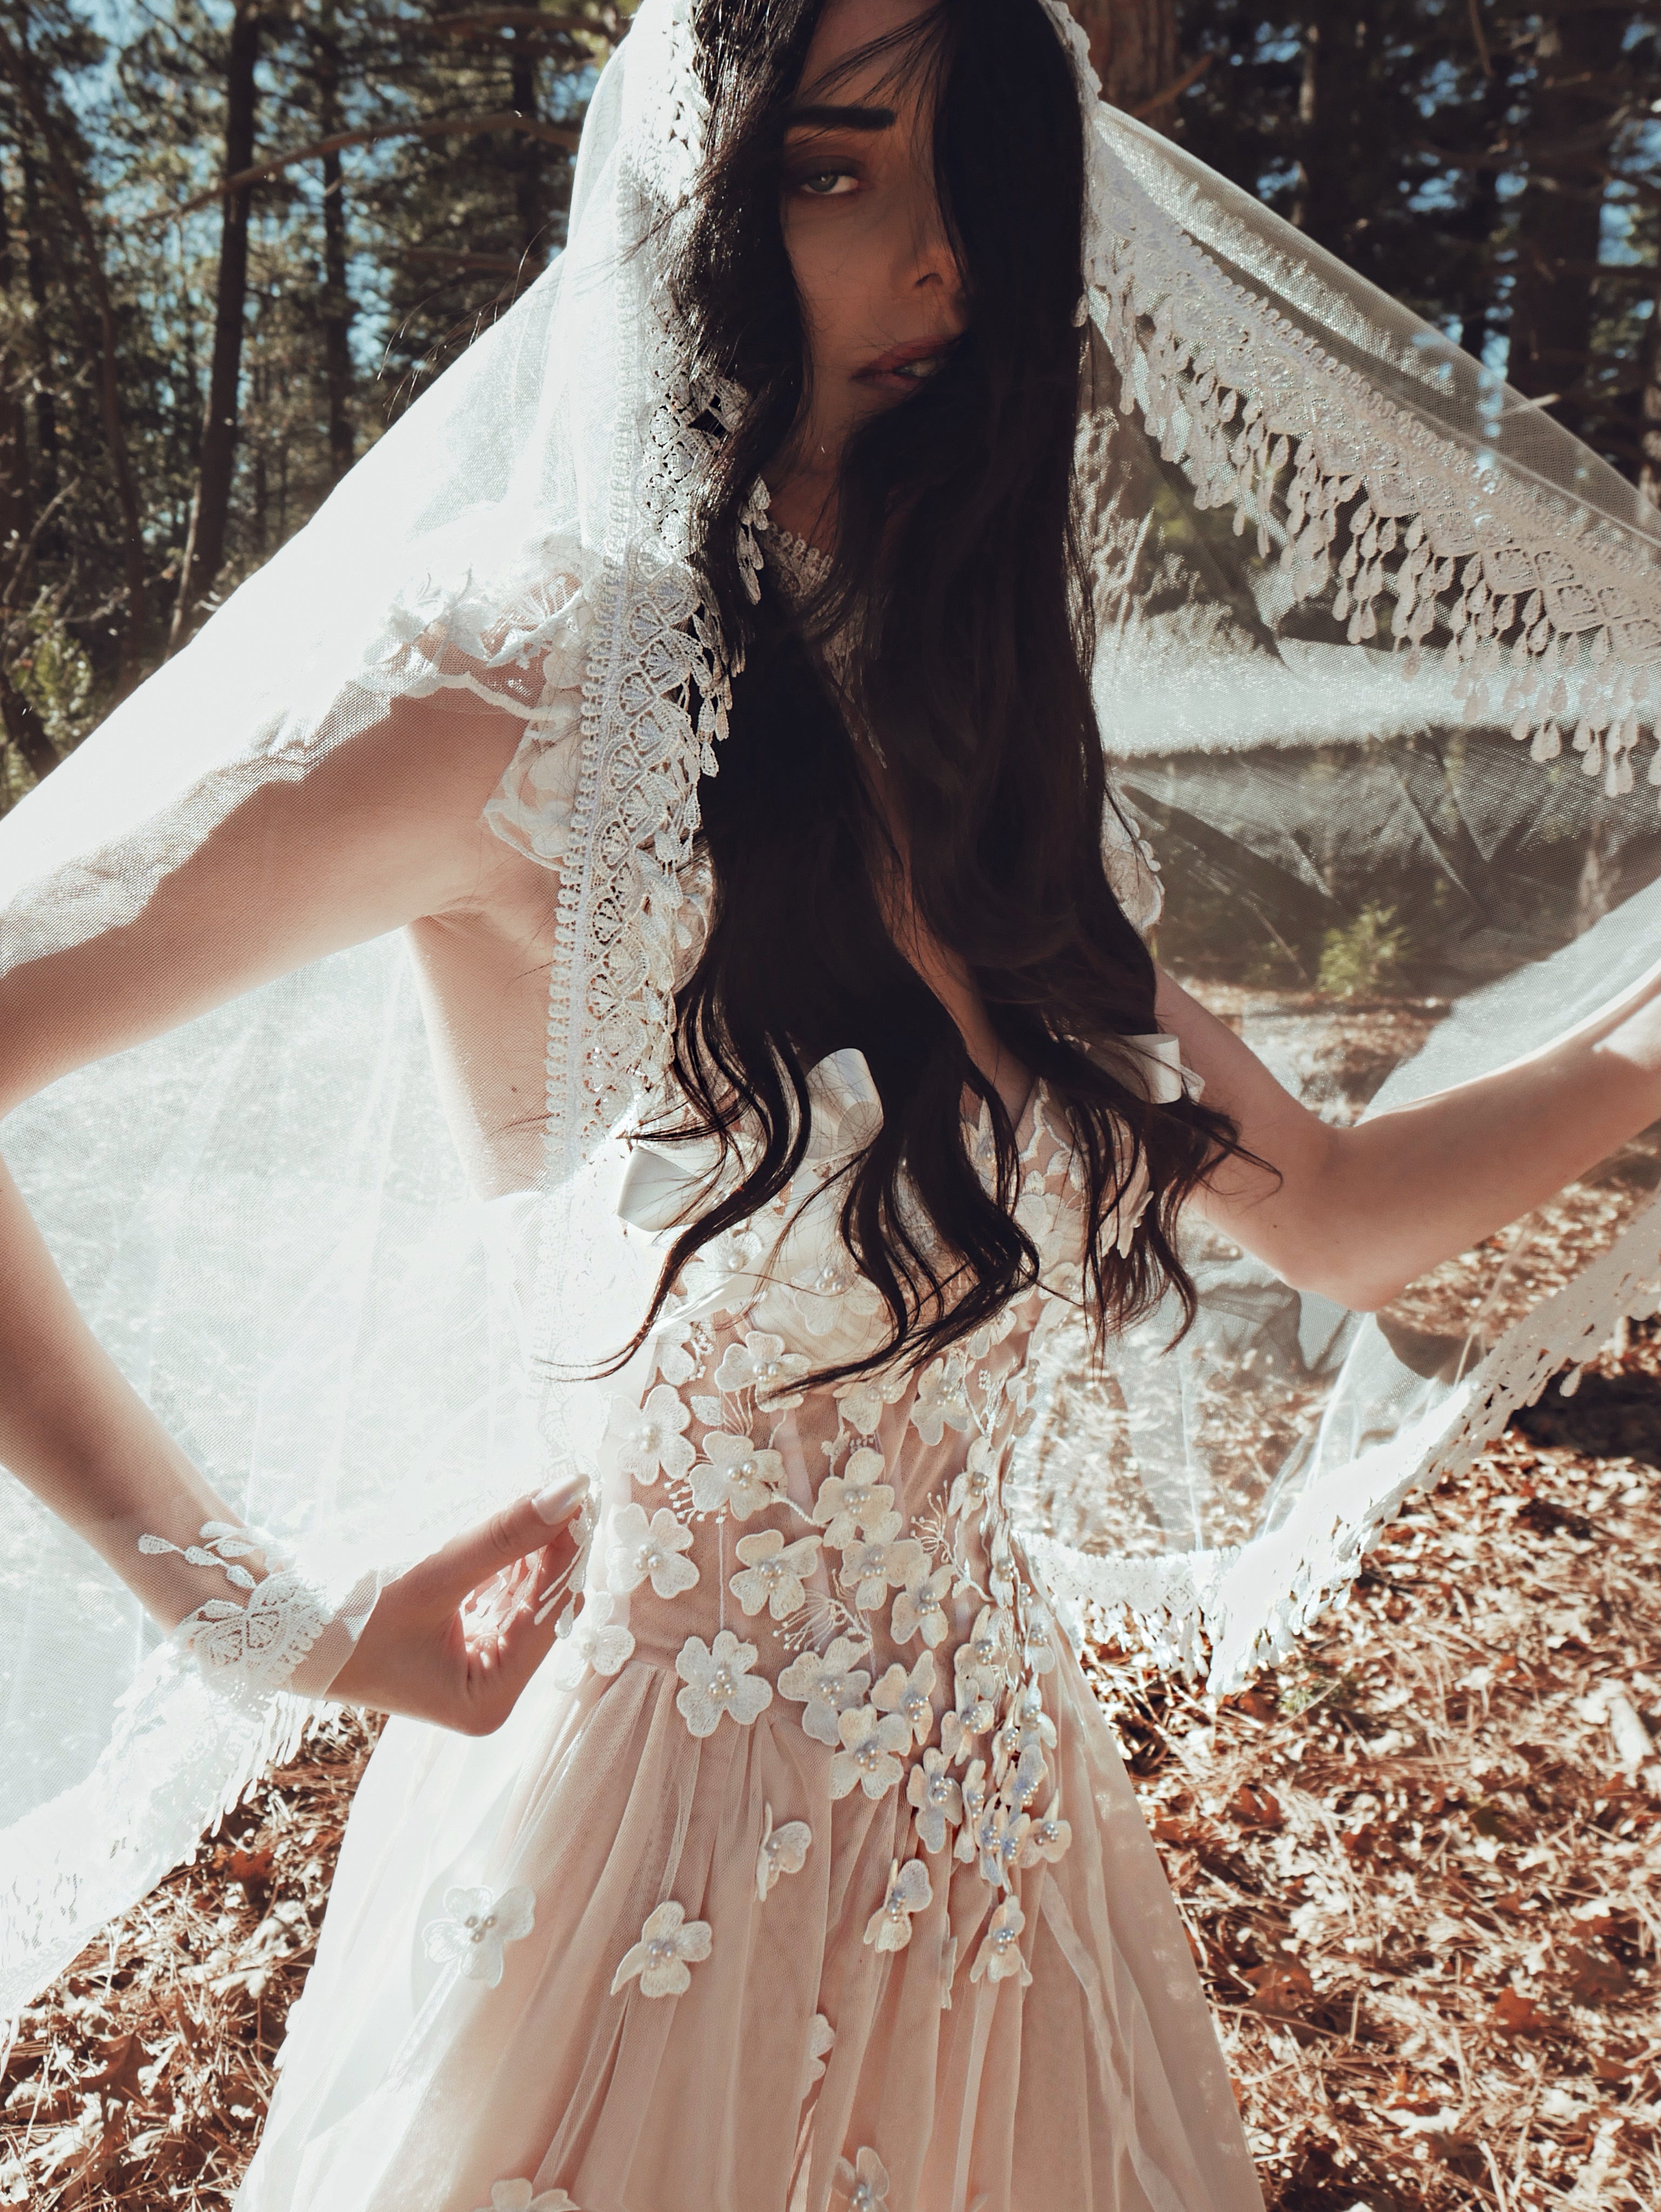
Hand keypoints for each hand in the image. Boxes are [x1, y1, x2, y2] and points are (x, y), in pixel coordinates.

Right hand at [329, 1473, 588, 1734]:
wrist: (283, 1628)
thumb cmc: (350, 1618)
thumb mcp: (435, 1575)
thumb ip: (505, 1536)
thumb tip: (570, 1492)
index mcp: (489, 1702)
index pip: (551, 1618)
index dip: (567, 1557)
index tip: (579, 1498)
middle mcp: (491, 1693)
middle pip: (544, 1608)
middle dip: (554, 1551)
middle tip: (568, 1488)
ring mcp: (478, 1668)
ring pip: (525, 1597)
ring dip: (534, 1550)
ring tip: (545, 1494)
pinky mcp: (463, 1643)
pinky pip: (502, 1595)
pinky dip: (510, 1559)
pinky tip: (518, 1519)